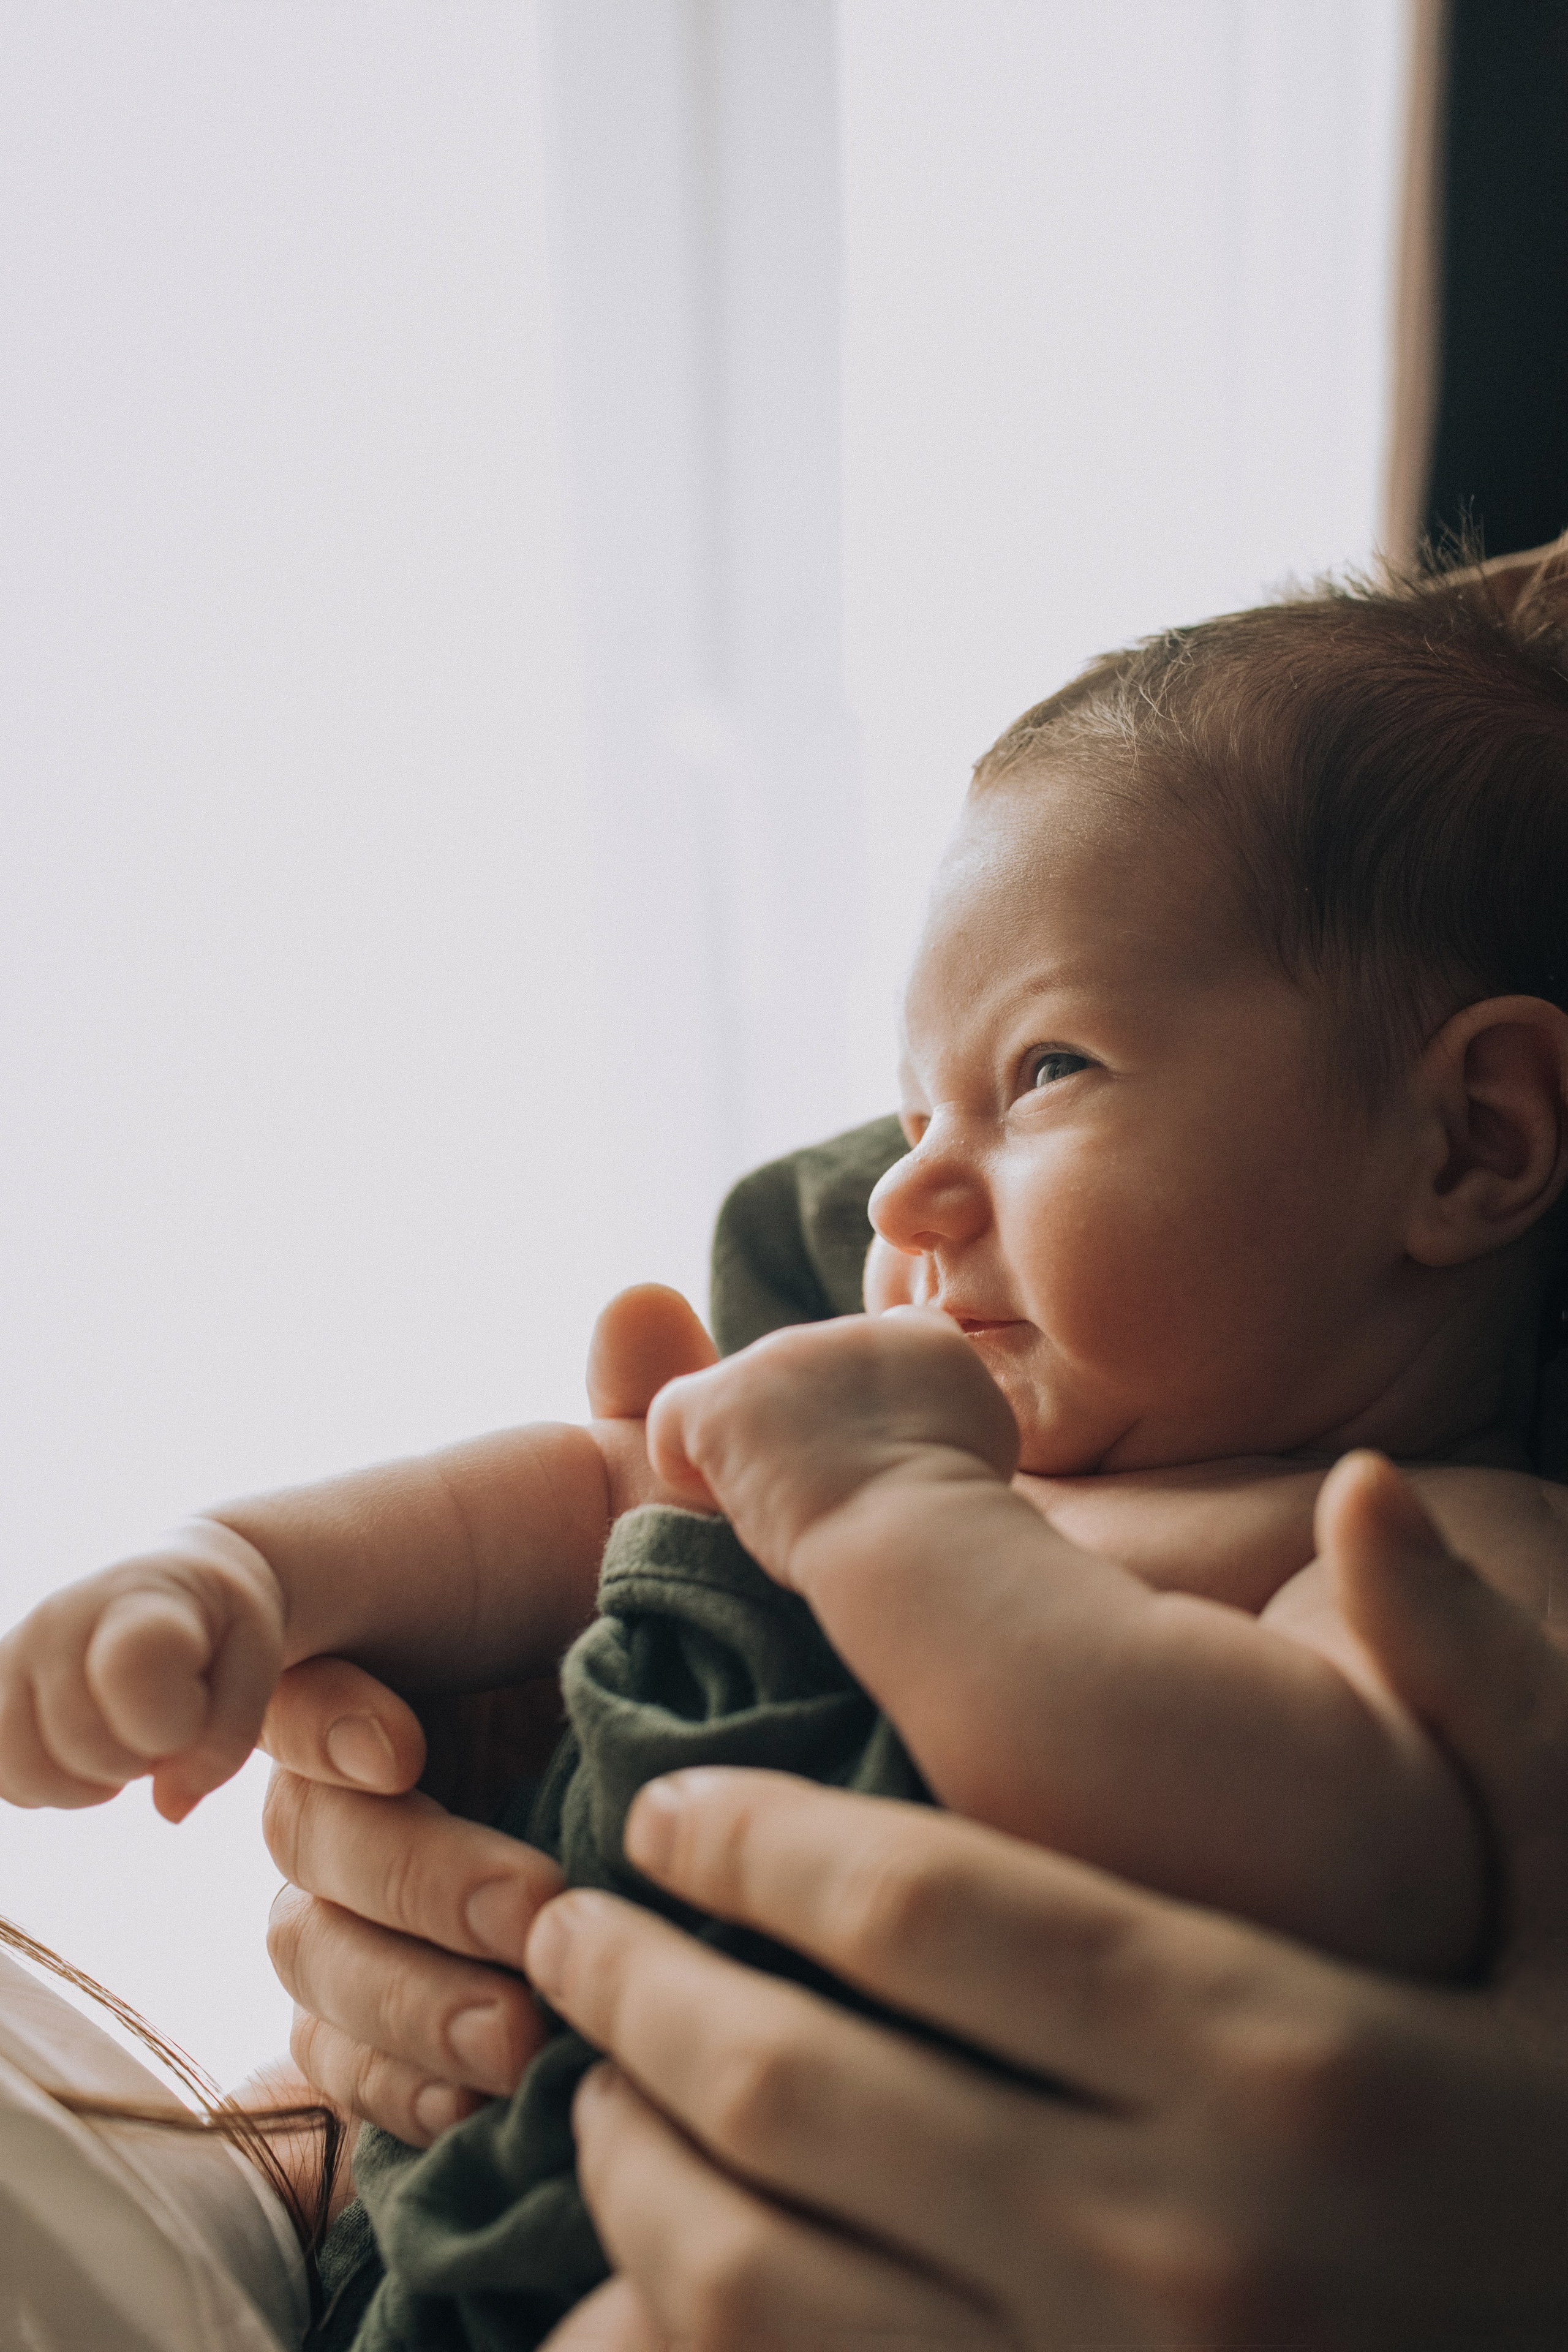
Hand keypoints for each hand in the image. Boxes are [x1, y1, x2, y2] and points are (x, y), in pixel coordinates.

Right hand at [0, 1519, 284, 1822]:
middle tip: (168, 1724)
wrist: (177, 1582)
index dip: (171, 1722)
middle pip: (82, 1744)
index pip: (131, 1668)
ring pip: (23, 1768)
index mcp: (141, 1603)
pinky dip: (42, 1787)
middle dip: (139, 1759)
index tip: (198, 1702)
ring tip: (125, 1742)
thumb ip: (225, 1739)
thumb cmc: (222, 1626)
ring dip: (84, 1783)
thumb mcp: (256, 1665)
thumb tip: (168, 1808)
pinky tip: (83, 1755)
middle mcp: (62, 1619)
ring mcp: (16, 1651)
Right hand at [259, 1284, 715, 2145]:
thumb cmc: (673, 1566)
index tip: (265, 1736)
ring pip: (310, 1944)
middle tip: (531, 1906)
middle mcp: (328, 1710)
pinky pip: (334, 2044)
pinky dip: (393, 2078)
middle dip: (403, 1869)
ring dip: (406, 1993)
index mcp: (362, 1576)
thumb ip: (651, 1403)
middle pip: (294, 1816)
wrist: (729, 1691)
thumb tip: (641, 1305)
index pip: (204, 1600)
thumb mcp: (679, 1489)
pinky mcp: (388, 1959)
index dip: (165, 1655)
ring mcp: (355, 1847)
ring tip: (525, 2031)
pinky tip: (484, 2096)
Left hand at [524, 1457, 1567, 2349]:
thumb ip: (1475, 1685)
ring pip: (778, 2281)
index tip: (661, 1806)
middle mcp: (1177, 2240)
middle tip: (565, 1921)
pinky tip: (639, 2272)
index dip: (757, 1849)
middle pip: (813, 2094)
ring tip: (583, 2074)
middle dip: (651, 1994)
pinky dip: (693, 2343)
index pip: (929, 1917)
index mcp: (1279, 2056)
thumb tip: (1366, 1491)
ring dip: (641, 2172)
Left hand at [647, 1308, 1016, 1582]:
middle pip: (805, 1374)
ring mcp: (778, 1357)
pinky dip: (686, 1460)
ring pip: (747, 1399)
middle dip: (810, 1431)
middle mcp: (844, 1329)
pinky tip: (725, 1500)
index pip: (878, 1351)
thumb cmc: (960, 1517)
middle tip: (838, 1498)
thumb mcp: (989, 1437)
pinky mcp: (720, 1399)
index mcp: (920, 1336)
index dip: (865, 1409)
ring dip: (760, 1450)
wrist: (914, 1538)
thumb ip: (949, 1398)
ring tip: (796, 1510)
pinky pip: (675, 1417)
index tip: (877, 1462)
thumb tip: (920, 1398)